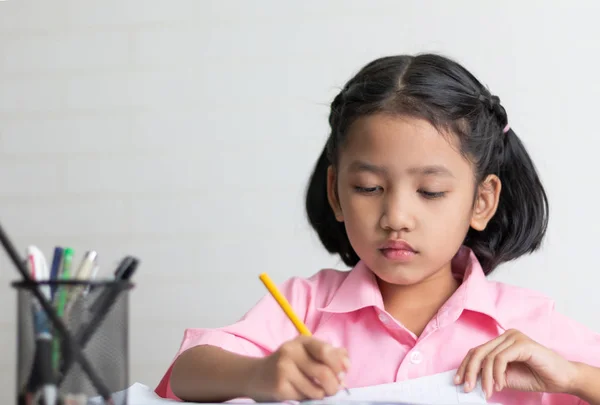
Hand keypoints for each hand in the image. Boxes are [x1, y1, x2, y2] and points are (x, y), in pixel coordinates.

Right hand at [246, 335, 349, 401]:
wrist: (257, 375)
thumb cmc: (289, 364)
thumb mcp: (307, 353)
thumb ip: (329, 354)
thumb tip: (346, 364)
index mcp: (302, 341)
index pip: (326, 350)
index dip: (338, 365)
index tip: (342, 374)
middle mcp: (291, 351)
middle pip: (324, 373)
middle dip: (334, 386)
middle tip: (333, 389)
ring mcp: (283, 369)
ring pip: (316, 390)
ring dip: (322, 395)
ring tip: (318, 392)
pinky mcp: (279, 386)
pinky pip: (304, 398)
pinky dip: (308, 399)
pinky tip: (302, 393)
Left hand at [454, 329, 577, 398]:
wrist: (562, 379)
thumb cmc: (535, 377)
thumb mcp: (505, 377)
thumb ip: (490, 374)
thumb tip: (469, 379)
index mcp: (501, 342)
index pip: (476, 351)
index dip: (465, 366)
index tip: (459, 381)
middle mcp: (505, 336)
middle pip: (478, 352)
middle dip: (469, 371)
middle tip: (467, 388)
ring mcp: (514, 337)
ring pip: (488, 357)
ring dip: (485, 378)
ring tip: (487, 392)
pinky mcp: (522, 343)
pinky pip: (501, 359)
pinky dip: (496, 374)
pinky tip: (498, 385)